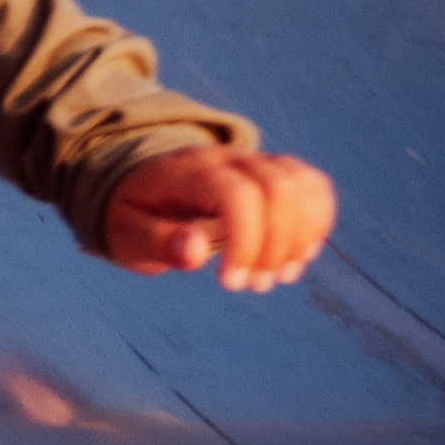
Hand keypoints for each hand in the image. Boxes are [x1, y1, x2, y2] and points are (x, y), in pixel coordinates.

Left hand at [104, 147, 334, 291]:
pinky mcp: (271, 171)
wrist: (141, 181)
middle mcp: (227, 159)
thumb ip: (159, 243)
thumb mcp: (127, 234)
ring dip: (301, 237)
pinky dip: (316, 221)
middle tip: (255, 285)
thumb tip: (194, 252)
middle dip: (275, 246)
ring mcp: (253, 161)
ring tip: (279, 274)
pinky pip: (312, 185)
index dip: (246, 242)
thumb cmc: (134, 213)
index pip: (238, 195)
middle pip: (277, 189)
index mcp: (188, 173)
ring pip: (302, 185)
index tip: (230, 284)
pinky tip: (297, 254)